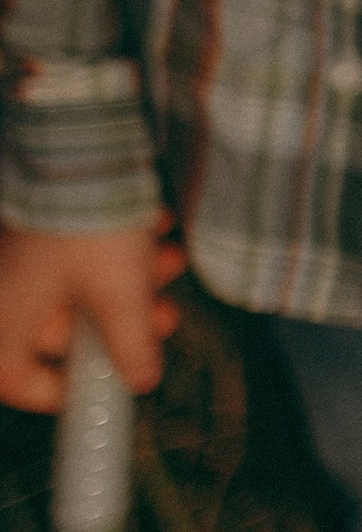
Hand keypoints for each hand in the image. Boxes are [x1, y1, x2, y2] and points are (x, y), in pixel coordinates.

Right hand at [0, 218, 181, 412]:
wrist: (74, 140)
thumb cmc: (86, 227)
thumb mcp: (119, 292)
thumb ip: (130, 342)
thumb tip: (141, 380)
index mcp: (5, 317)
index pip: (15, 377)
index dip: (59, 391)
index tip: (105, 388)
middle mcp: (5, 287)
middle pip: (61, 327)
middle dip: (122, 321)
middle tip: (165, 313)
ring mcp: (20, 250)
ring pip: (77, 282)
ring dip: (130, 279)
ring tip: (174, 260)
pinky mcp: (38, 217)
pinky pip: (75, 244)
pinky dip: (115, 244)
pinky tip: (156, 223)